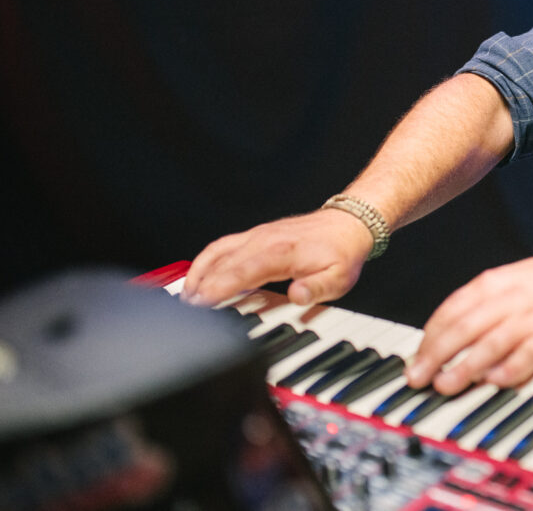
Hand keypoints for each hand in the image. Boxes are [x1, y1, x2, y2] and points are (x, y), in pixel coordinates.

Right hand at [181, 208, 373, 306]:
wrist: (348, 223)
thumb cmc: (342, 252)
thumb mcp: (339, 278)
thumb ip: (316, 289)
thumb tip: (296, 296)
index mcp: (281, 252)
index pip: (242, 271)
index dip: (219, 287)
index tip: (200, 302)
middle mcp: (264, 241)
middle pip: (223, 262)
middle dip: (200, 285)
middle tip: (184, 310)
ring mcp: (257, 236)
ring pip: (218, 251)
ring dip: (198, 272)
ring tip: (185, 296)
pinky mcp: (256, 235)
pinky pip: (224, 246)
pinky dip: (206, 260)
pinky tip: (199, 275)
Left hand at [404, 248, 532, 395]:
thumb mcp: (510, 279)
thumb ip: (481, 304)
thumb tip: (446, 335)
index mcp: (495, 282)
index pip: (451, 309)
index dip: (429, 337)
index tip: (416, 358)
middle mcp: (510, 299)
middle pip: (463, 329)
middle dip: (435, 355)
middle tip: (418, 377)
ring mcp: (532, 319)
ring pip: (489, 345)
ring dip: (463, 368)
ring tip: (444, 385)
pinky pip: (525, 359)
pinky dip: (506, 373)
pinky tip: (490, 384)